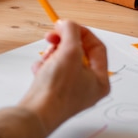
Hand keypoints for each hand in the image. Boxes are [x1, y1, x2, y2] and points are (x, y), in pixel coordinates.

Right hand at [18, 20, 109, 135]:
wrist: (36, 113)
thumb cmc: (58, 90)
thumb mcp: (69, 52)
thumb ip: (71, 32)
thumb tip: (67, 24)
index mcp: (100, 80)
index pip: (96, 47)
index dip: (81, 32)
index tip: (66, 26)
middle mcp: (88, 86)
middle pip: (78, 51)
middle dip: (62, 43)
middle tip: (51, 37)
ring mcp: (71, 89)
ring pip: (62, 58)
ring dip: (51, 54)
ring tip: (45, 61)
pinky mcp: (56, 91)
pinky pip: (51, 69)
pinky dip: (43, 66)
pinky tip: (40, 72)